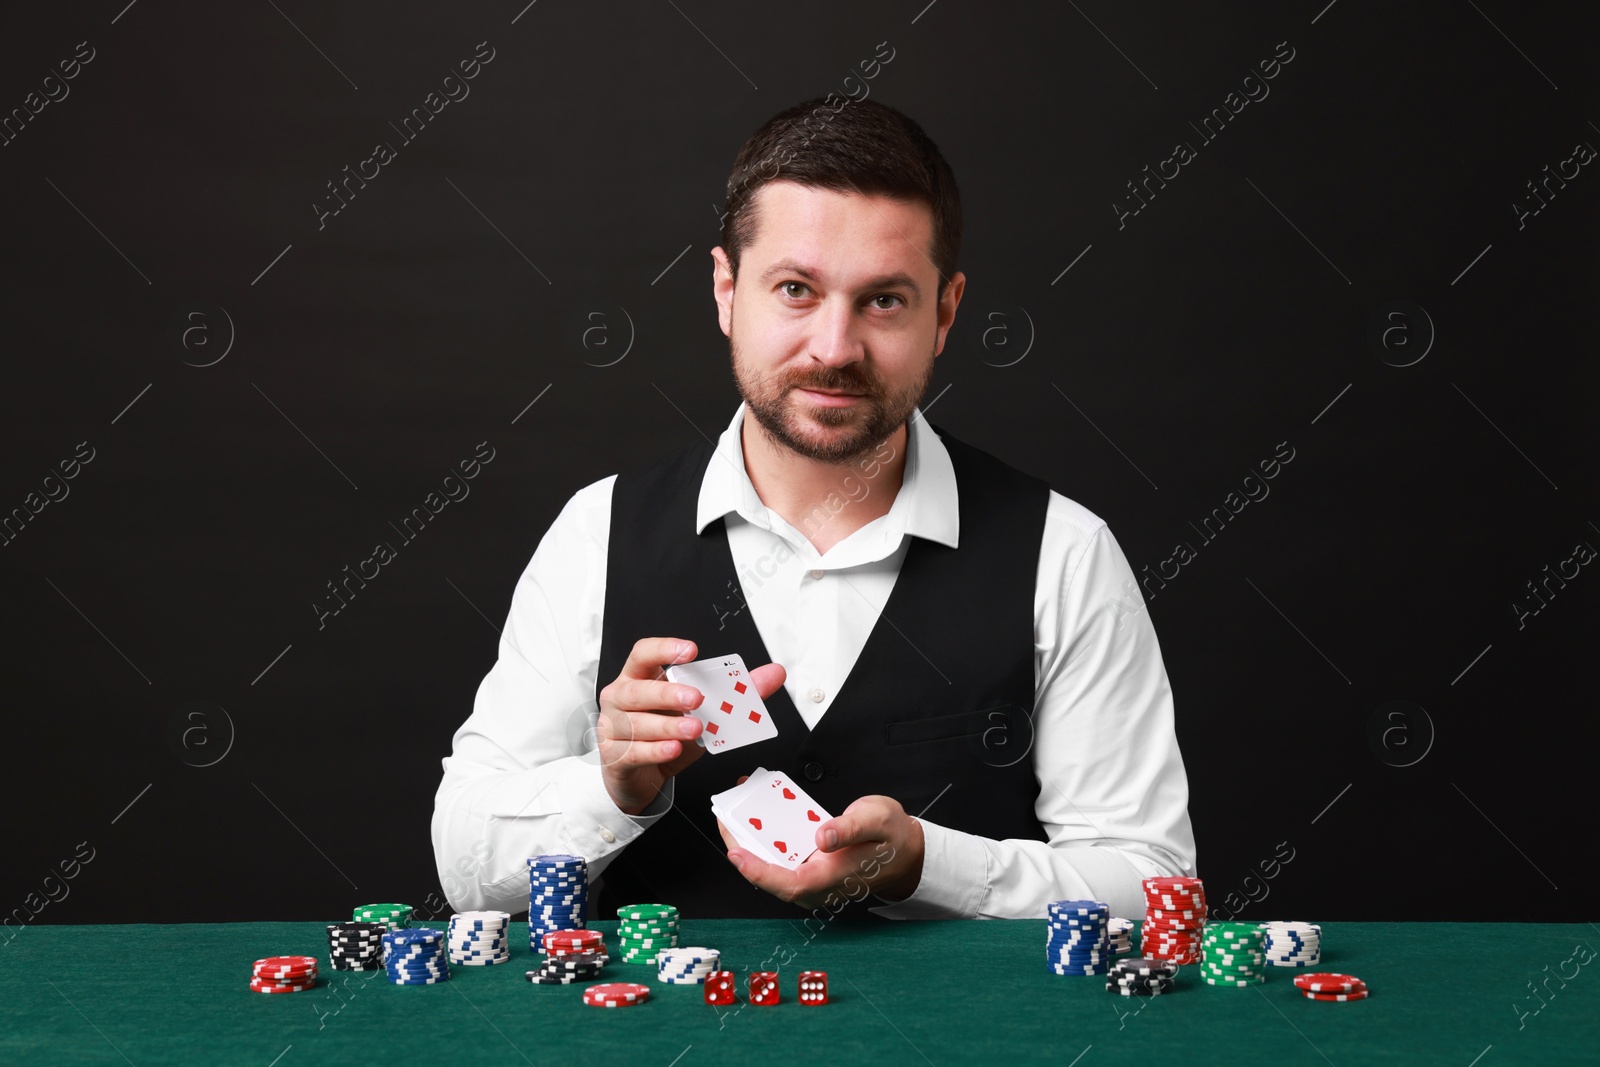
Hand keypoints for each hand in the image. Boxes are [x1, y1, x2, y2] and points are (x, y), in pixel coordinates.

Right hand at [596, 638, 785, 815]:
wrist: (640, 776)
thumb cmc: (665, 734)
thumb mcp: (702, 713)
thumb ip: (737, 693)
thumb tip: (773, 673)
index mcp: (639, 678)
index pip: (643, 654)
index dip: (664, 649)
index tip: (690, 651)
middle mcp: (621, 699)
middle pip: (637, 690)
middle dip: (667, 693)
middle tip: (696, 697)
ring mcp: (613, 728)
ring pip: (637, 724)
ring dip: (667, 726)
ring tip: (694, 728)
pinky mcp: (615, 756)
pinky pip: (635, 751)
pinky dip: (656, 750)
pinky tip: (674, 748)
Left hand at [716, 791, 925, 909]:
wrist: (906, 853)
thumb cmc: (892, 837)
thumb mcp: (877, 820)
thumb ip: (850, 827)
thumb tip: (823, 835)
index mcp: (835, 875)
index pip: (790, 884)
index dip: (759, 872)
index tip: (736, 852)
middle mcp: (820, 884)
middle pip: (772, 877)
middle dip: (742, 850)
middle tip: (725, 818)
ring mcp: (815, 880)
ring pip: (773, 869)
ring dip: (750, 845)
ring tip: (733, 814)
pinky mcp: (811, 871)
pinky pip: (781, 860)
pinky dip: (764, 842)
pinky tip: (756, 819)